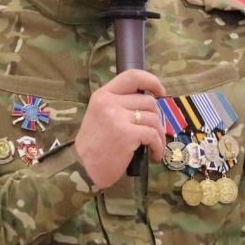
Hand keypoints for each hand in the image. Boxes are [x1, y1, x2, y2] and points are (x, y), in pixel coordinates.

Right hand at [73, 69, 165, 188]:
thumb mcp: (101, 115)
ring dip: (159, 134)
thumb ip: (119, 104)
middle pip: (148, 101)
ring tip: (155, 145)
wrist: (84, 168)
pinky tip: (154, 155)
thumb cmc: (96, 143)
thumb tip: (151, 99)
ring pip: (153, 118)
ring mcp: (117, 118)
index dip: (151, 81)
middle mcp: (109, 103)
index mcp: (102, 95)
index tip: (160, 91)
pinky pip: (153, 135)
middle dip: (157, 117)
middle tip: (154, 132)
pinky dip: (158, 146)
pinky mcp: (126, 134)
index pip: (132, 76)